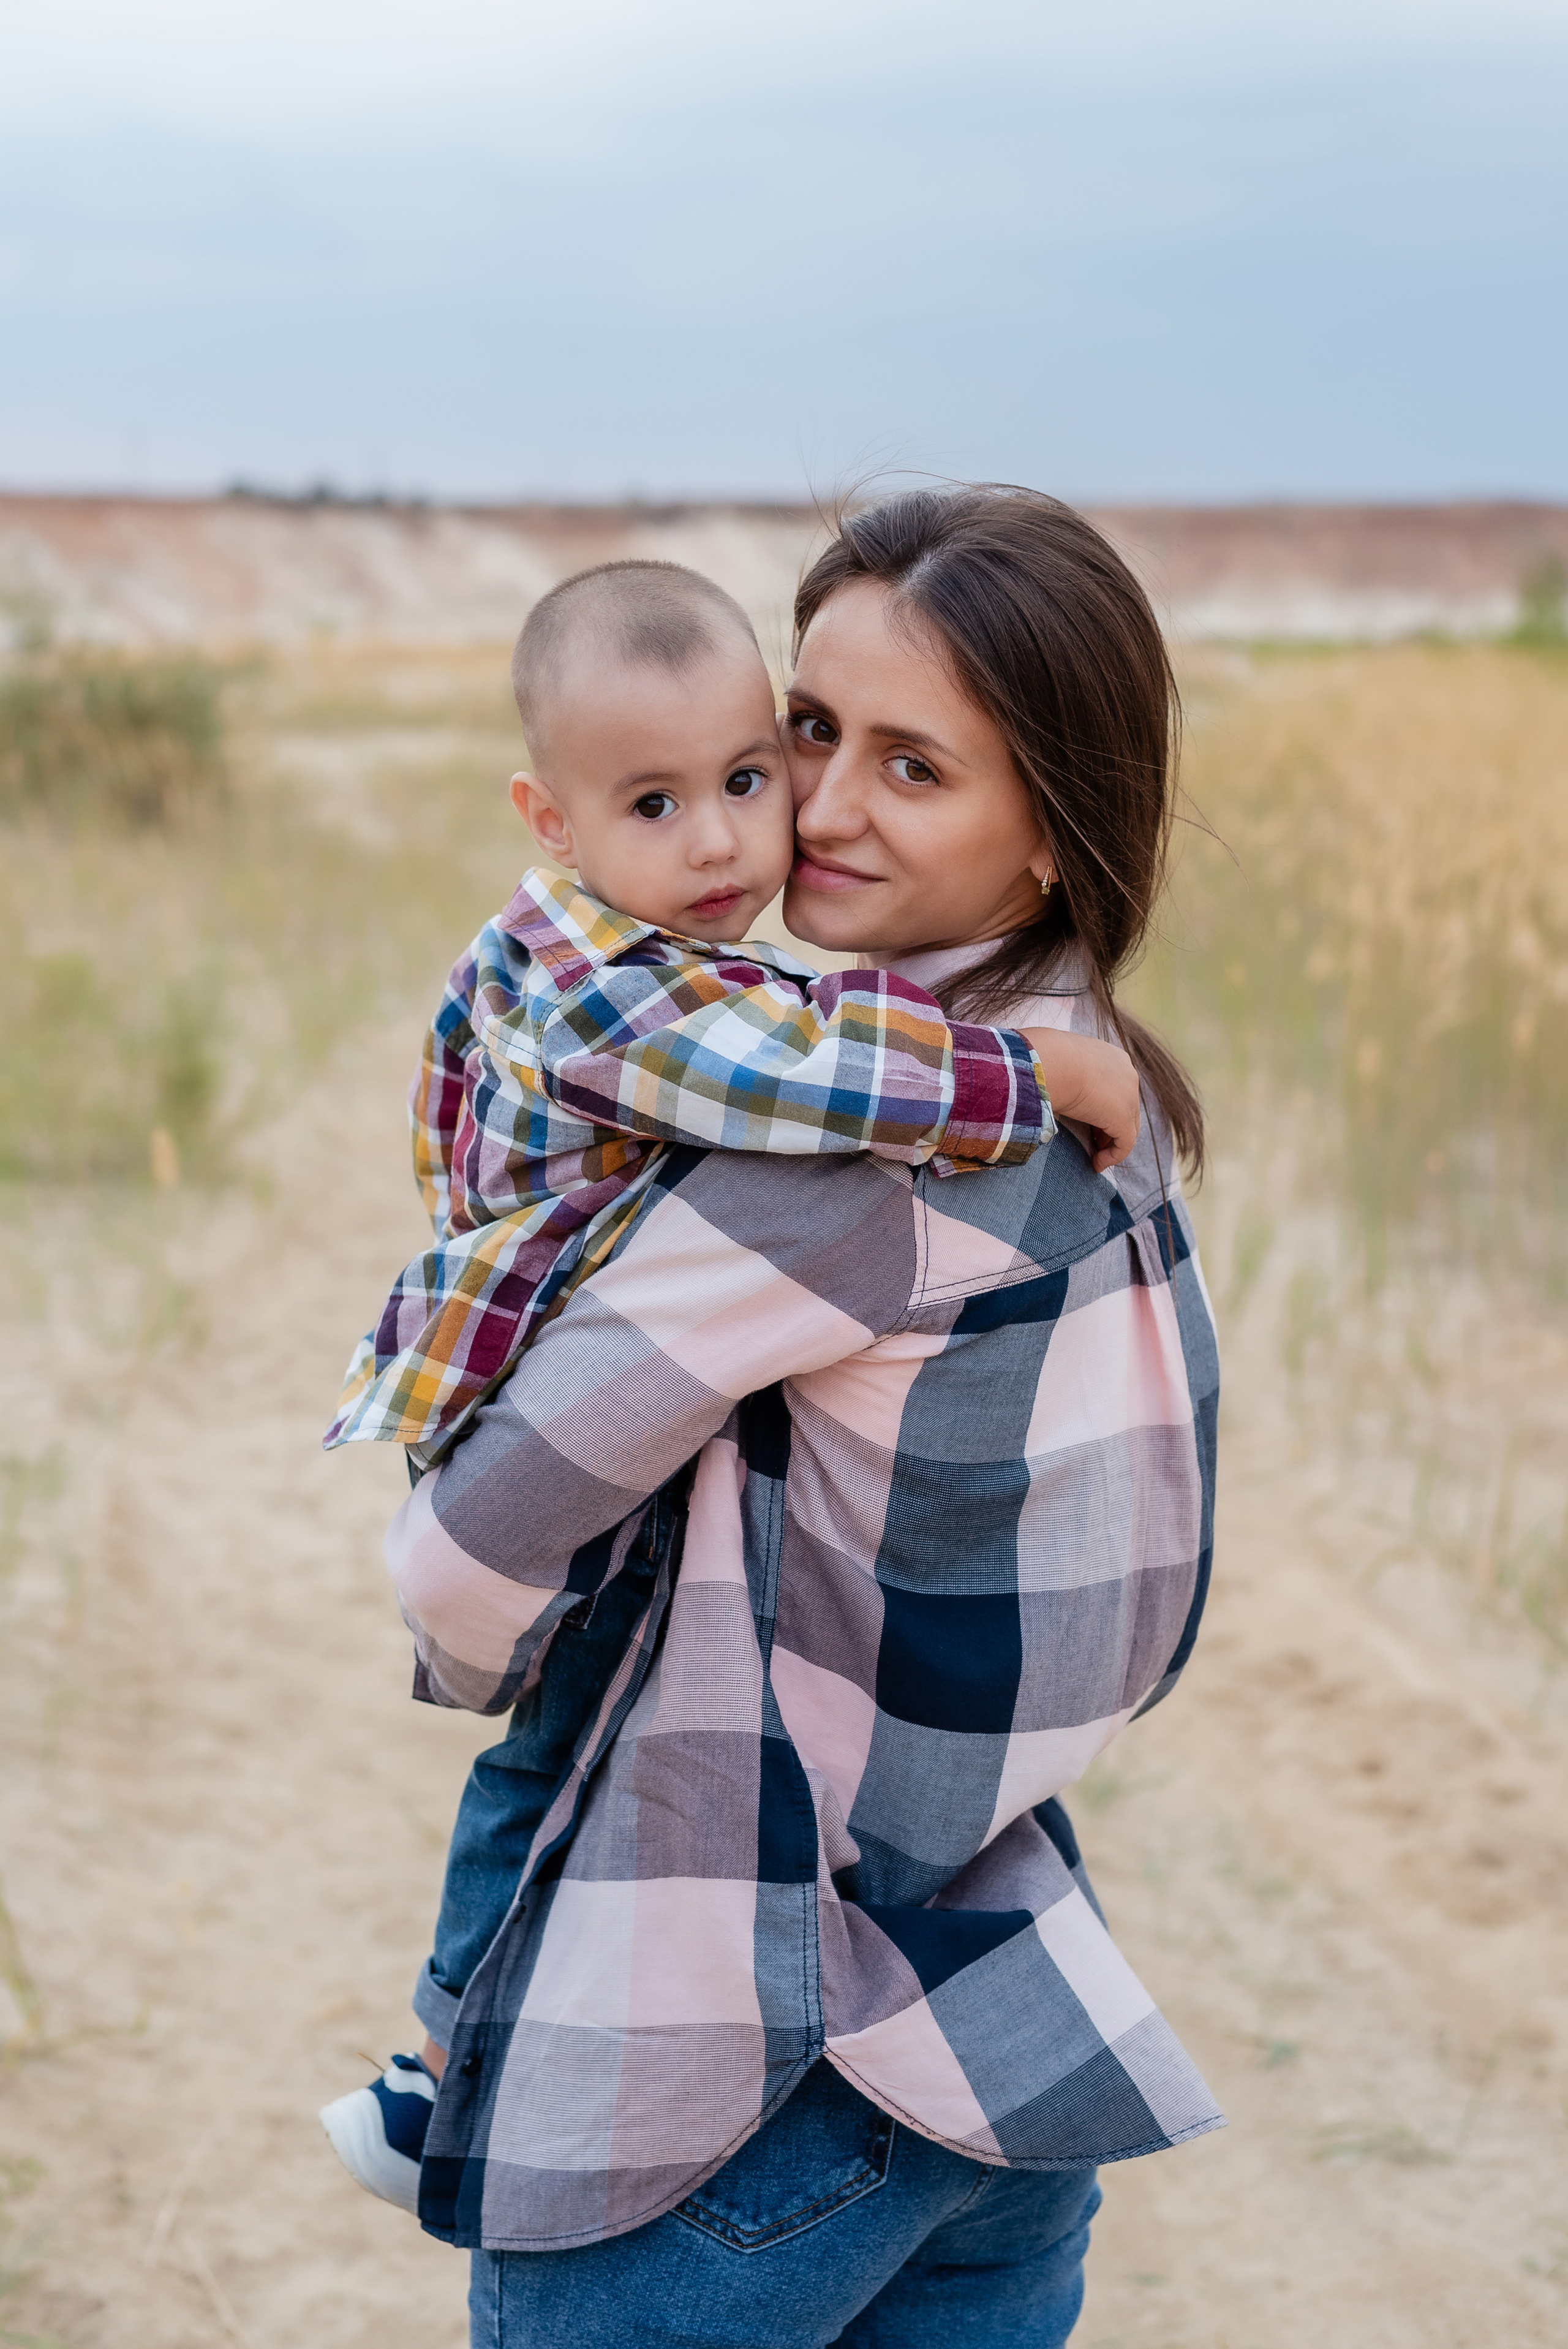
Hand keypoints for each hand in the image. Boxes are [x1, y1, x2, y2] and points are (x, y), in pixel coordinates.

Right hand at [1018, 1027, 1140, 1173]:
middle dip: (1111, 1127)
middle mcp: (1128, 1075)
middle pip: (1128, 1109)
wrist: (1051, 1062)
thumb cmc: (1045, 1058)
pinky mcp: (1123, 1118)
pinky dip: (1112, 1157)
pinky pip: (1124, 1144)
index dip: (1105, 1108)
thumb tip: (1050, 1083)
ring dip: (1111, 1144)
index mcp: (1114, 1059)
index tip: (1089, 1122)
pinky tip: (1096, 1164)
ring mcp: (1130, 1097)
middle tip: (1093, 1141)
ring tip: (1094, 1156)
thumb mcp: (1061, 1061)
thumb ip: (1068, 1073)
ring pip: (1128, 1128)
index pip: (1118, 1089)